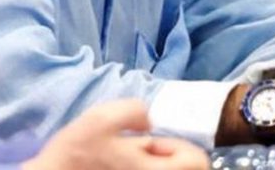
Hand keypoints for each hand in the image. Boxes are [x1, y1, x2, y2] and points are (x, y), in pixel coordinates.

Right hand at [24, 99, 209, 169]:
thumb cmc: (76, 154)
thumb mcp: (102, 117)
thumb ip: (135, 110)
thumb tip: (148, 122)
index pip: (198, 161)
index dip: (179, 146)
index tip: (151, 143)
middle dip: (166, 157)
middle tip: (138, 150)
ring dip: (152, 164)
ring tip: (124, 160)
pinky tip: (117, 167)